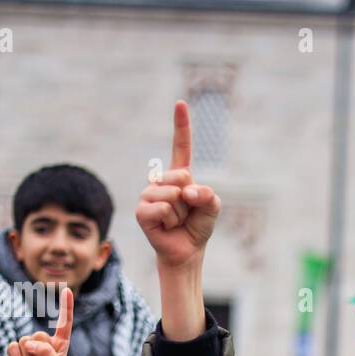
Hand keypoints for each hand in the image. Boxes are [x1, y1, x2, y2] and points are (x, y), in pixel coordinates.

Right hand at [6, 287, 71, 355]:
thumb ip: (46, 353)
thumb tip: (29, 343)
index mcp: (60, 344)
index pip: (63, 323)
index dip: (66, 306)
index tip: (67, 289)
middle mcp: (44, 342)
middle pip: (39, 334)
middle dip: (39, 351)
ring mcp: (28, 346)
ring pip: (25, 341)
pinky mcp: (14, 351)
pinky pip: (13, 347)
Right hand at [136, 102, 219, 341]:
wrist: (187, 252)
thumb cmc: (198, 227)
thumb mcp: (213, 208)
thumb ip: (209, 195)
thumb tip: (187, 191)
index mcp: (180, 176)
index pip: (180, 146)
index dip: (181, 125)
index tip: (181, 103)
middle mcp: (161, 181)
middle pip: (180, 176)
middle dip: (191, 197)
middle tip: (187, 212)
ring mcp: (149, 195)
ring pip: (171, 195)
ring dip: (181, 212)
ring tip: (177, 221)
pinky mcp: (141, 211)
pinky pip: (160, 209)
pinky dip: (170, 220)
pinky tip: (167, 227)